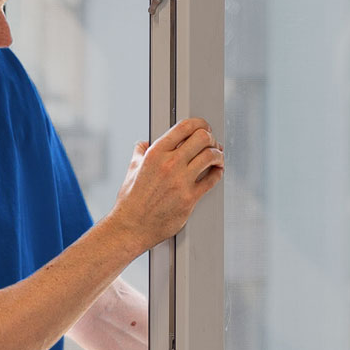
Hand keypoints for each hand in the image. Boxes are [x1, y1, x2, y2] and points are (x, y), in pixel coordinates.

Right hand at [108, 118, 224, 250]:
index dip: (200, 123)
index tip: (204, 127)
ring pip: (210, 156)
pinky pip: (212, 180)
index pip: (185, 127)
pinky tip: (217, 172)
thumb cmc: (131, 200)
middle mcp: (170, 164)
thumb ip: (140, 153)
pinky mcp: (190, 198)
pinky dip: (218, 172)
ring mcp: (181, 181)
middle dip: (211, 138)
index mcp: (156, 153)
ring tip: (217, 157)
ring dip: (218, 154)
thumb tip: (143, 144)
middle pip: (202, 138)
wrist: (131, 226)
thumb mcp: (132, 169)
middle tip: (212, 142)